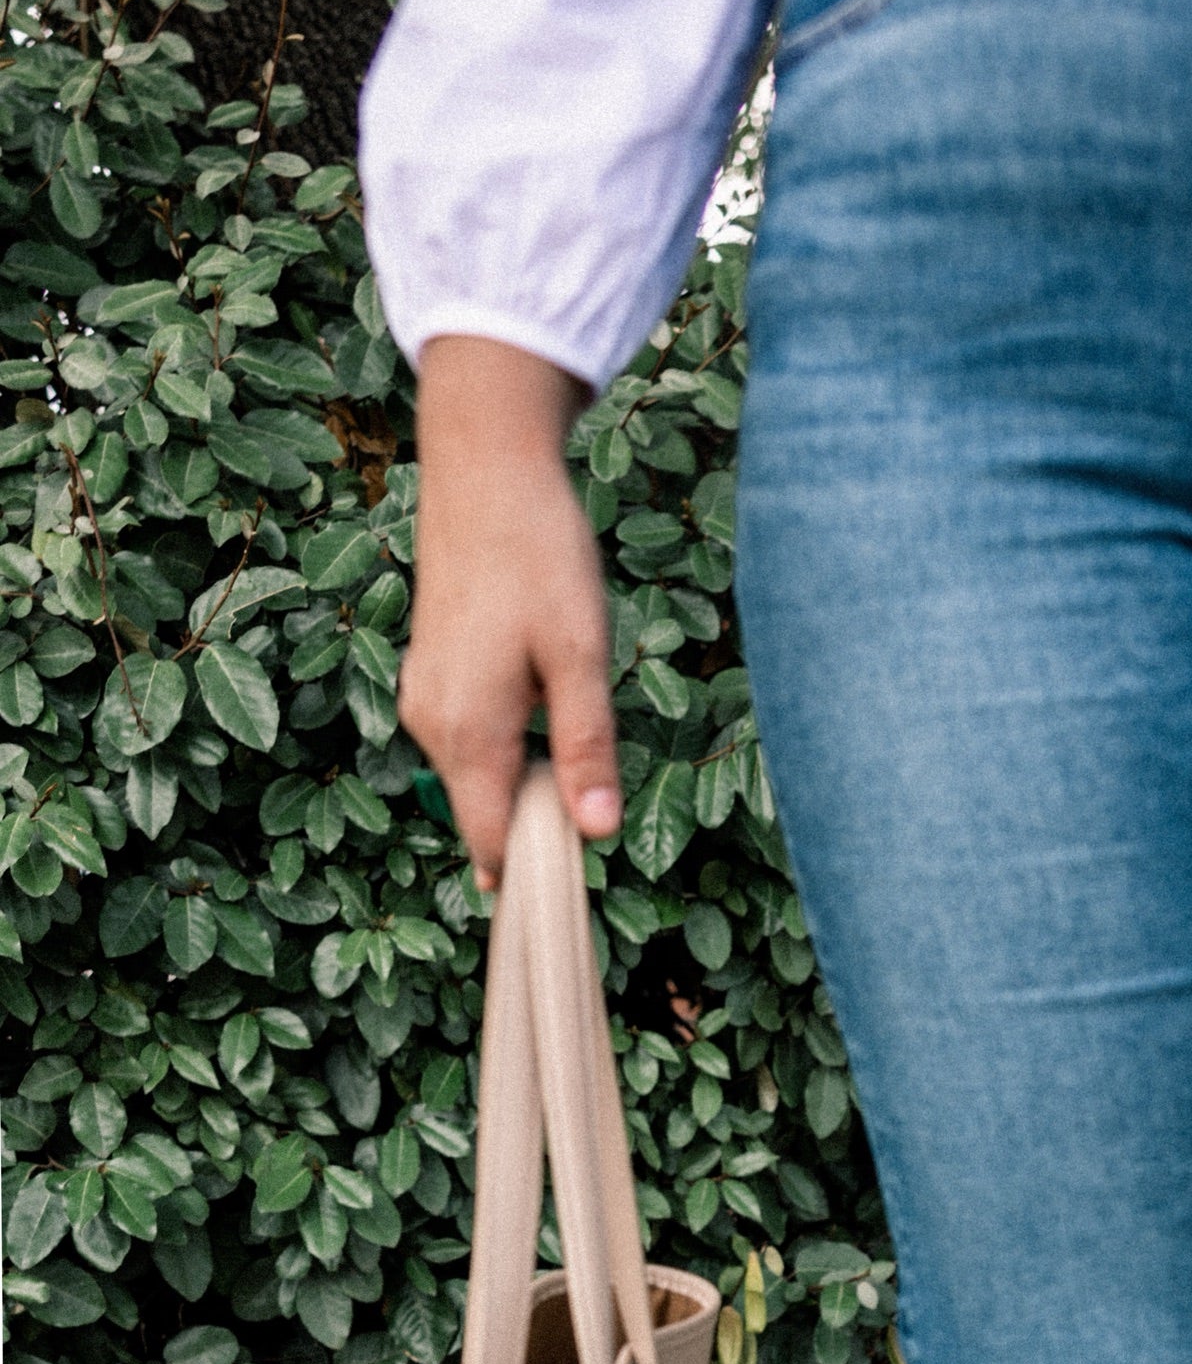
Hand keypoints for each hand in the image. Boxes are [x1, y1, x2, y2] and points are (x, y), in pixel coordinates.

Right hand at [403, 337, 619, 890]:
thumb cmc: (539, 555)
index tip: (578, 894)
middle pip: (482, 815)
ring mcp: (424, 698)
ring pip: (478, 776)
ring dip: (525, 783)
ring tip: (575, 754)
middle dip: (534, 834)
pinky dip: (507, 748)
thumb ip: (586, 746)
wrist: (484, 469)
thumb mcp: (580, 655)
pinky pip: (470, 739)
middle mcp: (430, 724)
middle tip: (594, 825)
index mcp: (465, 730)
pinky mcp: (430, 674)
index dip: (534, 875)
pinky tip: (543, 711)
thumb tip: (596, 832)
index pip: (491, 841)